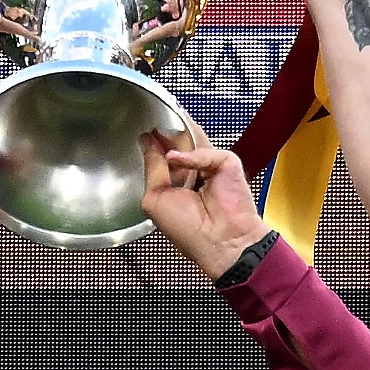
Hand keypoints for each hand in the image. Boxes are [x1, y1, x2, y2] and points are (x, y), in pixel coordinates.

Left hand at [136, 131, 265, 280]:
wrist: (218, 241)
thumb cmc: (188, 232)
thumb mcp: (155, 198)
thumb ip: (152, 168)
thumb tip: (146, 144)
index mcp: (177, 185)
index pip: (164, 157)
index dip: (153, 145)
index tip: (142, 134)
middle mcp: (194, 175)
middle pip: (179, 145)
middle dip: (164, 137)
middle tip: (149, 128)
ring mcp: (211, 168)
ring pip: (193, 141)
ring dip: (176, 138)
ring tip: (159, 130)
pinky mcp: (227, 164)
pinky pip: (205, 152)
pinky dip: (190, 155)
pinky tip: (175, 158)